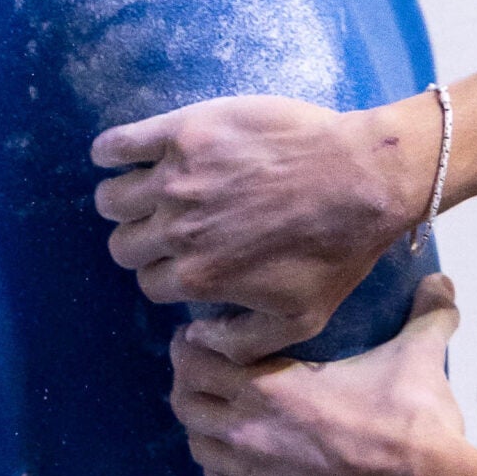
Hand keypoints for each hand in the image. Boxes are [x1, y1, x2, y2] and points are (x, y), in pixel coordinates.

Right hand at [91, 93, 439, 360]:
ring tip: (150, 192)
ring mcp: (177, 178)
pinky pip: (119, 145)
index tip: (186, 258)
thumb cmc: (340, 249)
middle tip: (171, 226)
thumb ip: (241, 343)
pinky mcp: (185, 132)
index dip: (168, 273)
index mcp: (198, 276)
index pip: (150, 282)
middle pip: (125, 243)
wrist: (366, 177)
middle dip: (143, 242)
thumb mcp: (301, 320)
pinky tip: (118, 155)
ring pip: (114, 198)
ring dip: (124, 200)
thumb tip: (192, 340)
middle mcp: (177, 230)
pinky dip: (110, 151)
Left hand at [168, 274, 473, 475]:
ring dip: (204, 426)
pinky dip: (222, 470)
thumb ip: (425, 312)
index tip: (203, 334)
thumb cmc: (413, 421)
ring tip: (223, 412)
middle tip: (208, 369)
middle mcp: (249, 432)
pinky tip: (238, 461)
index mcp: (270, 387)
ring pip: (200, 448)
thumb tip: (440, 281)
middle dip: (190, 382)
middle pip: (186, 403)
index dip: (194, 343)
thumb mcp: (418, 354)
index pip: (196, 359)